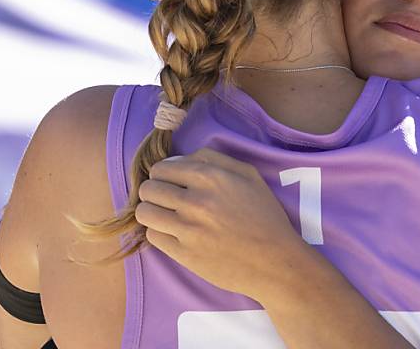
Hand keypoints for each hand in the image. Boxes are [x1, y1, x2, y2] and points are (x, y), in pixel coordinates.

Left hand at [133, 148, 308, 298]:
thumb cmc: (264, 215)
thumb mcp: (248, 175)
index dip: (163, 174)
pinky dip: (159, 232)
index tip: (171, 183)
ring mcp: (188, 229)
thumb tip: (179, 159)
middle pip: (149, 188)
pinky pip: (153, 236)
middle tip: (166, 200)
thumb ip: (213, 159)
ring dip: (151, 211)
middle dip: (154, 192)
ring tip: (165, 216)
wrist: (275, 261)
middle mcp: (196, 200)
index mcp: (211, 177)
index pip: (162, 168)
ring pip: (144, 212)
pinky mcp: (184, 254)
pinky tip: (174, 233)